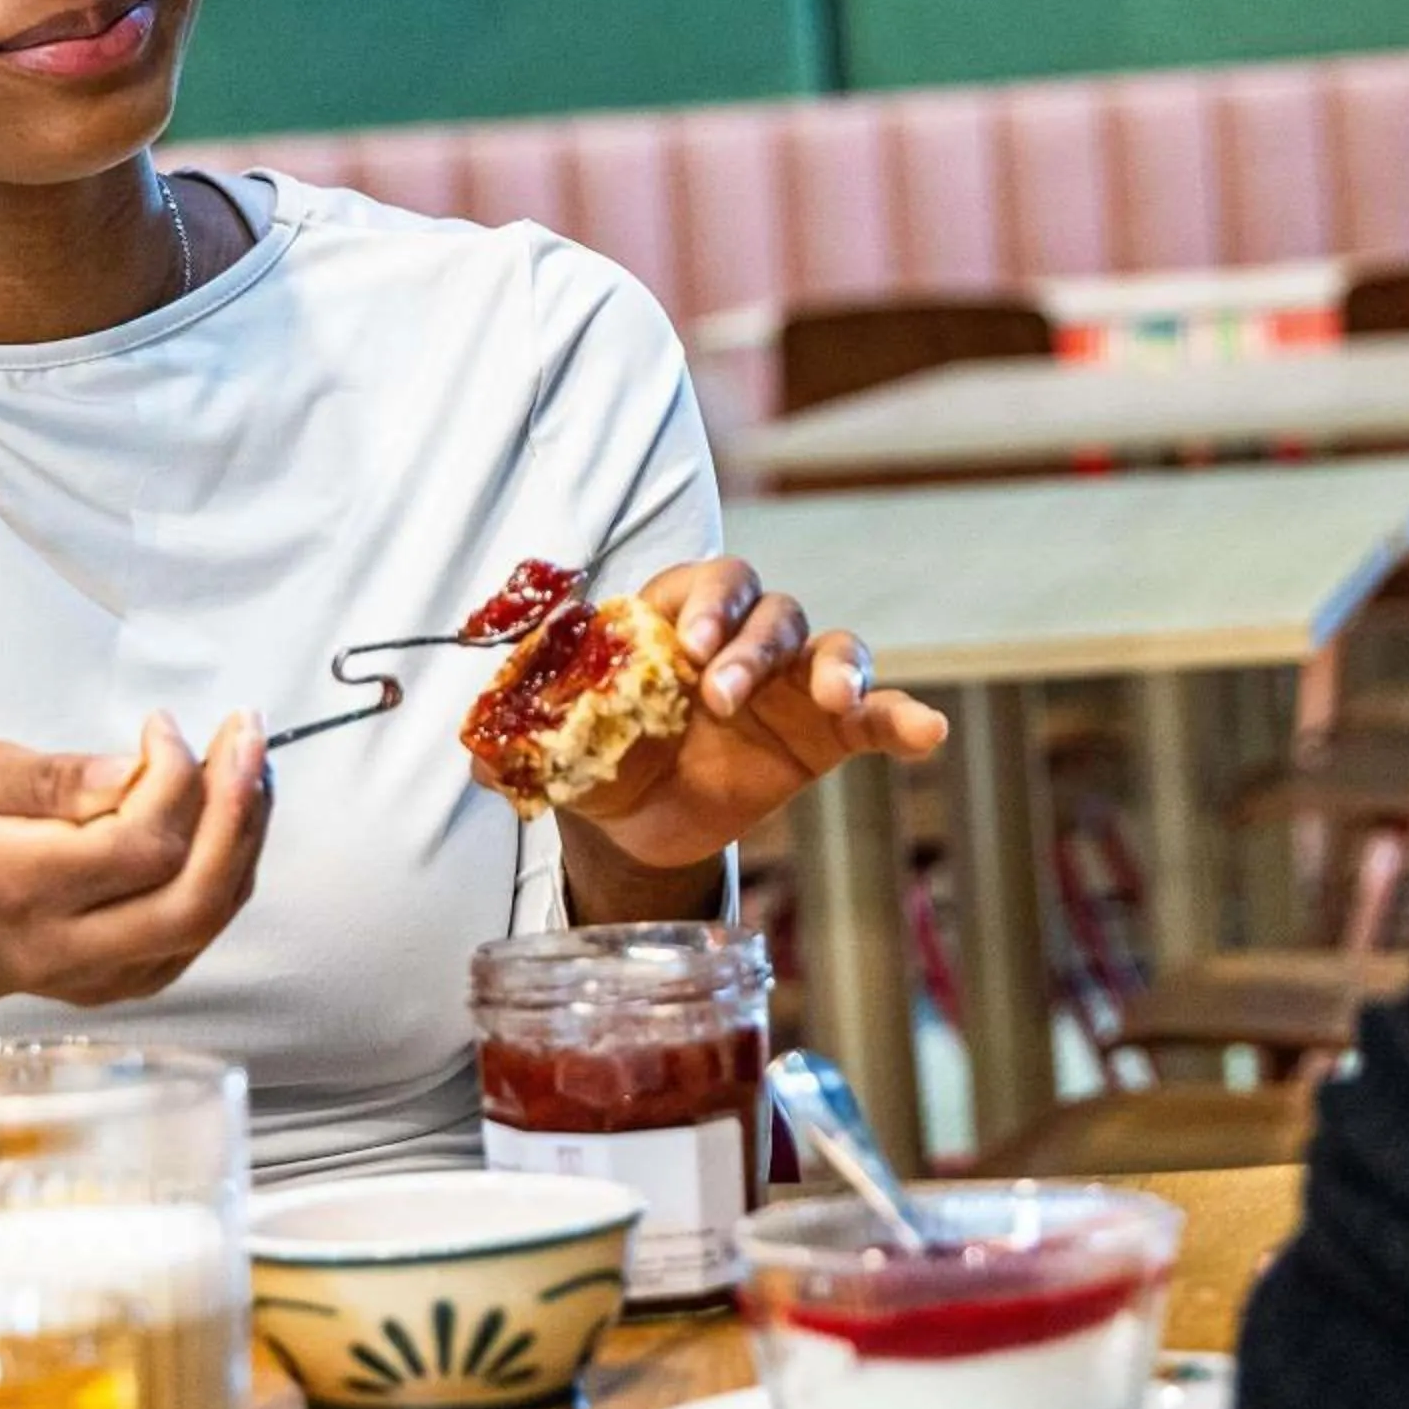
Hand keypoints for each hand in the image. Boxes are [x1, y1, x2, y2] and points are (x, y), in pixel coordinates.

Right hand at [0, 710, 273, 1007]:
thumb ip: (52, 775)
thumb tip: (133, 772)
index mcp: (18, 889)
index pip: (132, 845)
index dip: (169, 777)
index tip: (161, 725)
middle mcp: (65, 947)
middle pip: (187, 896)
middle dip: (235, 807)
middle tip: (246, 734)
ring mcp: (106, 976)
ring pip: (208, 914)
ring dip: (246, 831)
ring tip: (251, 763)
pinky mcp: (135, 982)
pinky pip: (208, 925)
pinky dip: (235, 861)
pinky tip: (235, 809)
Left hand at [505, 558, 947, 874]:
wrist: (638, 826)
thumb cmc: (602, 759)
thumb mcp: (560, 752)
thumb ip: (524, 744)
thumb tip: (480, 762)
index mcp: (678, 620)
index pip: (706, 582)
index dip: (704, 603)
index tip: (686, 644)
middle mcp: (741, 639)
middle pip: (771, 607)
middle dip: (752, 642)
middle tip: (721, 693)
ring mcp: (790, 684)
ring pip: (829, 646)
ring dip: (835, 666)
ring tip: (832, 701)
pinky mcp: (828, 734)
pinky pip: (877, 716)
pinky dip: (905, 716)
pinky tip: (927, 732)